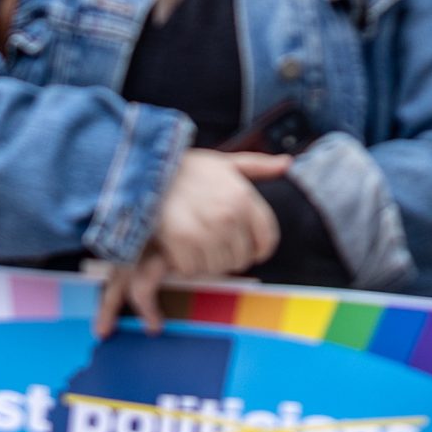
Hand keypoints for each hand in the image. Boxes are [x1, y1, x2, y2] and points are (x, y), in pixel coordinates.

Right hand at [151, 149, 289, 279]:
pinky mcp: (182, 241)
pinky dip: (184, 263)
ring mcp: (206, 230)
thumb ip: (257, 166)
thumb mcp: (224, 162)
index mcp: (244, 197)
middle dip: (228, 256)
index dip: (259, 250)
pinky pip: (192, 269)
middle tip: (211, 244)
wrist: (144, 170)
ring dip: (205, 261)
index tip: (247, 250)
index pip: (267, 239)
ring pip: (218, 267)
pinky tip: (178, 247)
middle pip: (241, 259)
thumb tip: (287, 163)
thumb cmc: (186, 168)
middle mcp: (230, 215)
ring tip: (194, 243)